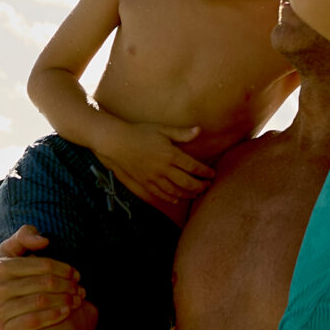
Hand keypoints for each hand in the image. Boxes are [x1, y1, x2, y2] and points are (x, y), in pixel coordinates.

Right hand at [0, 228, 84, 329]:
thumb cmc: (4, 276)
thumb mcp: (8, 252)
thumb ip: (24, 237)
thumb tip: (44, 241)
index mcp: (0, 267)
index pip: (43, 265)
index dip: (64, 269)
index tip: (76, 274)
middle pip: (45, 284)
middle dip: (68, 285)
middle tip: (80, 289)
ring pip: (41, 302)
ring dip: (65, 300)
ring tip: (77, 300)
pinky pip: (35, 321)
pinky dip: (54, 316)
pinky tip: (67, 312)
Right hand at [95, 122, 213, 216]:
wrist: (117, 142)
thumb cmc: (140, 132)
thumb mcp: (162, 129)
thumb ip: (181, 133)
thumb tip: (199, 130)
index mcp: (170, 154)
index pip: (193, 166)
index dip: (204, 172)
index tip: (212, 174)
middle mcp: (163, 168)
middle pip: (186, 182)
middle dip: (200, 186)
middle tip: (207, 186)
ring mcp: (153, 178)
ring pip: (175, 191)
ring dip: (188, 194)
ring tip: (196, 194)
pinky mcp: (144, 183)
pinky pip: (160, 194)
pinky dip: (171, 198)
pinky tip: (177, 199)